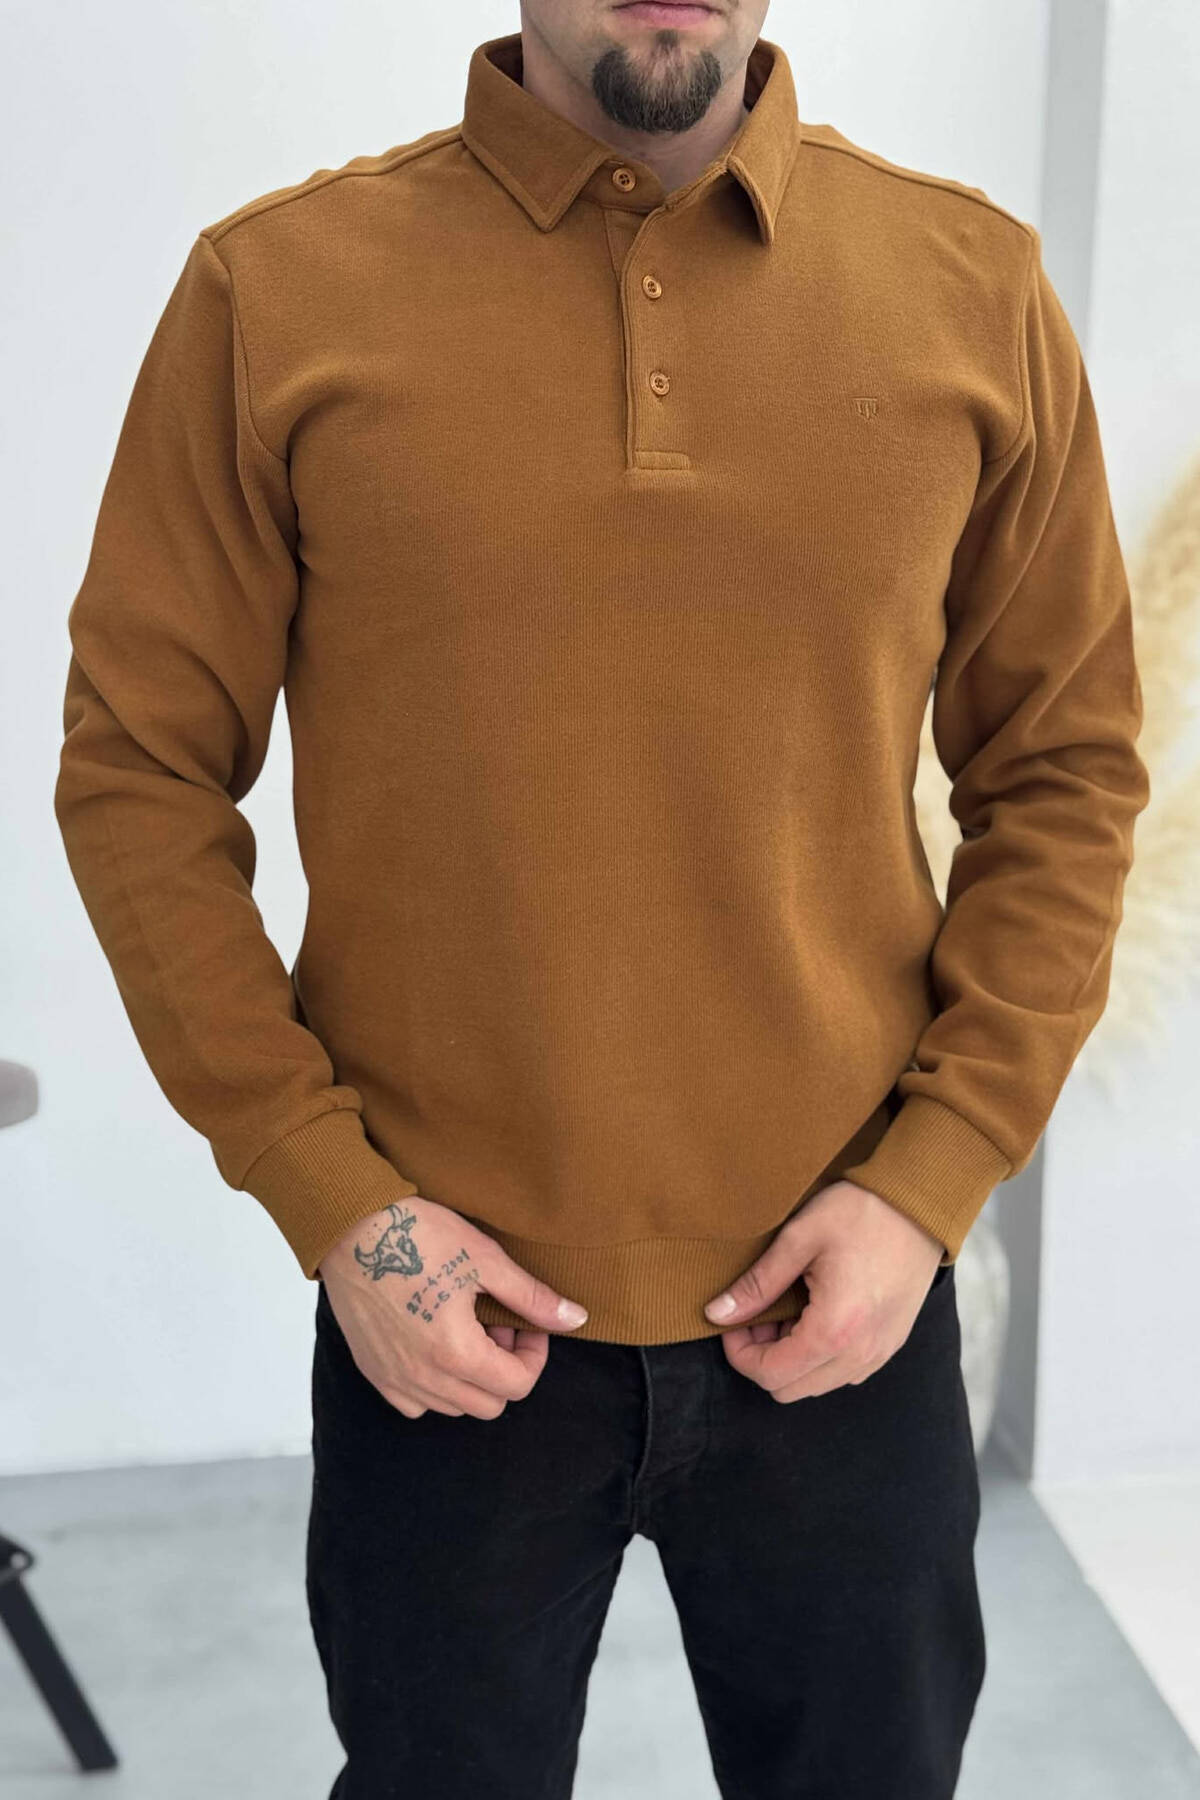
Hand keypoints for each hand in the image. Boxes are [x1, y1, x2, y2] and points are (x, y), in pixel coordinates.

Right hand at [317, 1196, 588, 1420]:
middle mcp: (424, 1378)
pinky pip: (415, 1403)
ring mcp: (394, 1380)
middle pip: (488, 1405)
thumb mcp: (484, 1260)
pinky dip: (434, 1385)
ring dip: (471, 1378)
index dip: (534, 1355)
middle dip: (504, 1368)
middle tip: (496, 1323)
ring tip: (465, 1329)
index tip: (525, 1323)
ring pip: (453, 1407)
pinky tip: (433, 1342)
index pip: (517, 1387)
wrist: (350, 1227)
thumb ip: (531, 1297)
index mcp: (457, 1354)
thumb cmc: (418, 1236)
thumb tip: (574, 1319)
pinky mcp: (372, 1372)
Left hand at [702, 1179, 945, 1401]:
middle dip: (764, 1357)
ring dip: (792, 1358)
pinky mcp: (892, 1343)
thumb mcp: (799, 1238)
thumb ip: (757, 1283)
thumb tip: (718, 1313)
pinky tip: (816, 1313)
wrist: (921, 1203)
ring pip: (817, 1384)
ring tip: (788, 1309)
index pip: (770, 1375)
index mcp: (834, 1331)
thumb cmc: (861, 1212)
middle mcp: (860, 1354)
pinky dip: (820, 1355)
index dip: (740, 1352)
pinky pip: (844, 1371)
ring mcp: (881, 1353)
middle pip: (790, 1389)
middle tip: (760, 1312)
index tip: (735, 1319)